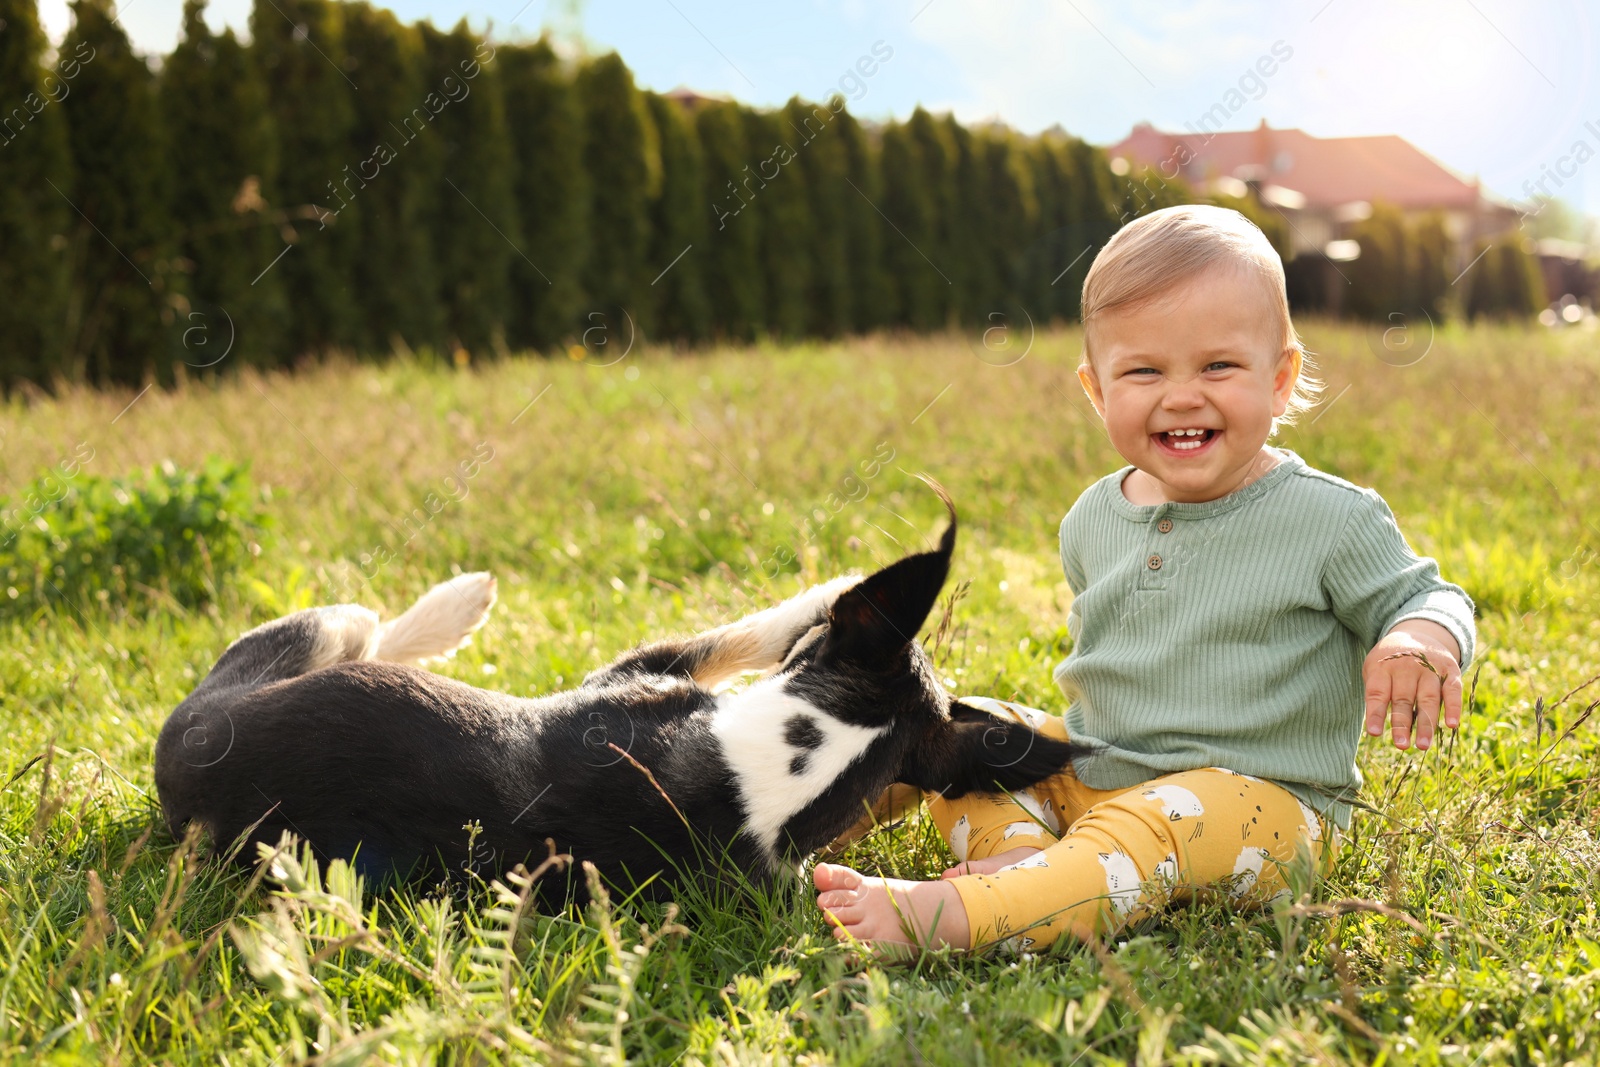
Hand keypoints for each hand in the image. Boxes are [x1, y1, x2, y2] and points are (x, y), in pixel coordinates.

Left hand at [1362, 620, 1462, 750]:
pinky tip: (1451, 725)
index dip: (1376, 713)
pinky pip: (1452, 690)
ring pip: (1427, 699)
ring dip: (1426, 723)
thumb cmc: (1391, 663)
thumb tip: (1377, 730)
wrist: (1418, 632)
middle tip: (1401, 746)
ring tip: (1422, 746)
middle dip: (1402, 724)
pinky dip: (1453, 707)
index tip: (1374, 734)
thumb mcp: (1376, 669)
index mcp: (1382, 667)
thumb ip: (1377, 694)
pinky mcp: (1450, 670)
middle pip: (1403, 699)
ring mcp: (1429, 668)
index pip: (1377, 693)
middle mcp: (1406, 667)